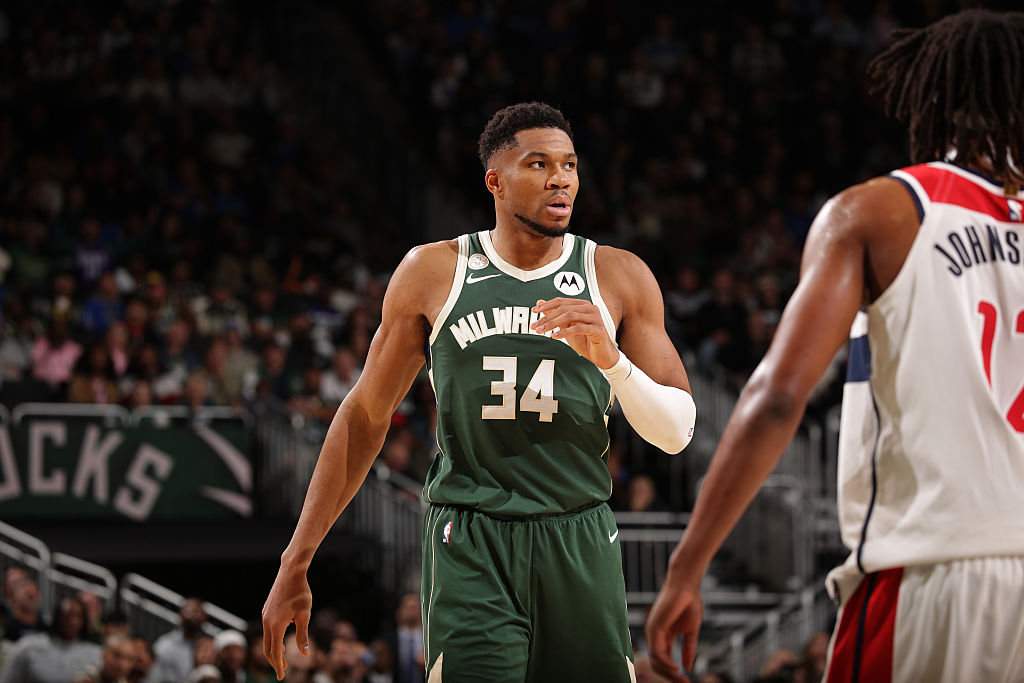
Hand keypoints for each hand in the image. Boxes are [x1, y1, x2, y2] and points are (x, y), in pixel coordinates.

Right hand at [262, 565, 312, 679]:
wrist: (291, 572)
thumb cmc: (300, 592)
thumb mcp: (305, 615)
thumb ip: (303, 635)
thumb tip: (305, 655)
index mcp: (275, 625)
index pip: (275, 652)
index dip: (278, 666)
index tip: (282, 676)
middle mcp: (267, 621)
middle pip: (267, 647)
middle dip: (274, 660)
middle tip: (283, 670)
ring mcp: (265, 614)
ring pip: (267, 637)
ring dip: (274, 648)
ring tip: (284, 654)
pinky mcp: (267, 609)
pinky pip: (268, 627)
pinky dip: (273, 637)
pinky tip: (282, 635)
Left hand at [531, 298, 617, 368]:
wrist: (602, 356)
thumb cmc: (585, 341)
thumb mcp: (567, 327)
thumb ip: (555, 315)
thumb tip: (540, 302)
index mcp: (583, 305)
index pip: (561, 301)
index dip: (547, 305)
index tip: (533, 310)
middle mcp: (590, 308)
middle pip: (564, 309)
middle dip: (547, 317)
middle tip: (534, 326)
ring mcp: (596, 318)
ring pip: (570, 316)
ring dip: (552, 324)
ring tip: (541, 331)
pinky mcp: (598, 329)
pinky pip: (578, 328)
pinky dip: (564, 332)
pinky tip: (554, 336)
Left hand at [644, 574, 703, 682]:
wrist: (687, 585)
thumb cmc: (689, 603)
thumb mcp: (691, 631)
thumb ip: (688, 649)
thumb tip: (688, 667)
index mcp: (664, 637)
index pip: (664, 660)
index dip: (674, 673)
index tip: (687, 682)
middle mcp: (656, 635)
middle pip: (658, 663)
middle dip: (670, 676)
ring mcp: (653, 631)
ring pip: (655, 660)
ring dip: (668, 672)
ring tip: (681, 679)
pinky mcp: (655, 627)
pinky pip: (657, 651)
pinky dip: (666, 662)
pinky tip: (676, 668)